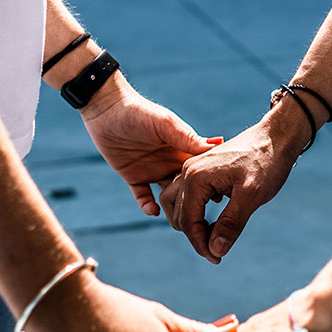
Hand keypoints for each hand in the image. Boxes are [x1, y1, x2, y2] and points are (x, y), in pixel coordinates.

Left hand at [80, 73, 218, 215]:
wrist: (106, 109)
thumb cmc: (138, 111)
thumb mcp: (165, 123)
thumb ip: (188, 137)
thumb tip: (217, 144)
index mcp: (180, 148)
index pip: (200, 169)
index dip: (211, 182)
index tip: (225, 195)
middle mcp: (169, 162)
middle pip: (187, 186)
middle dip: (196, 201)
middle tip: (207, 216)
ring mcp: (152, 170)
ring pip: (168, 195)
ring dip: (175, 208)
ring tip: (183, 221)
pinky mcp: (134, 177)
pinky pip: (143, 197)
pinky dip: (148, 206)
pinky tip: (155, 213)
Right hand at [159, 116, 300, 263]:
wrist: (277, 136)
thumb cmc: (266, 163)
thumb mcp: (252, 196)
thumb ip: (231, 223)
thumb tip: (215, 250)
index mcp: (196, 178)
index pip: (188, 222)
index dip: (201, 244)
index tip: (218, 259)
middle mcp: (188, 171)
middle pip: (177, 215)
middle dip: (195, 235)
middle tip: (217, 249)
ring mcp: (193, 168)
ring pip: (176, 203)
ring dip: (189, 222)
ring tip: (212, 234)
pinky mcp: (202, 168)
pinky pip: (187, 193)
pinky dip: (194, 209)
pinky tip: (216, 216)